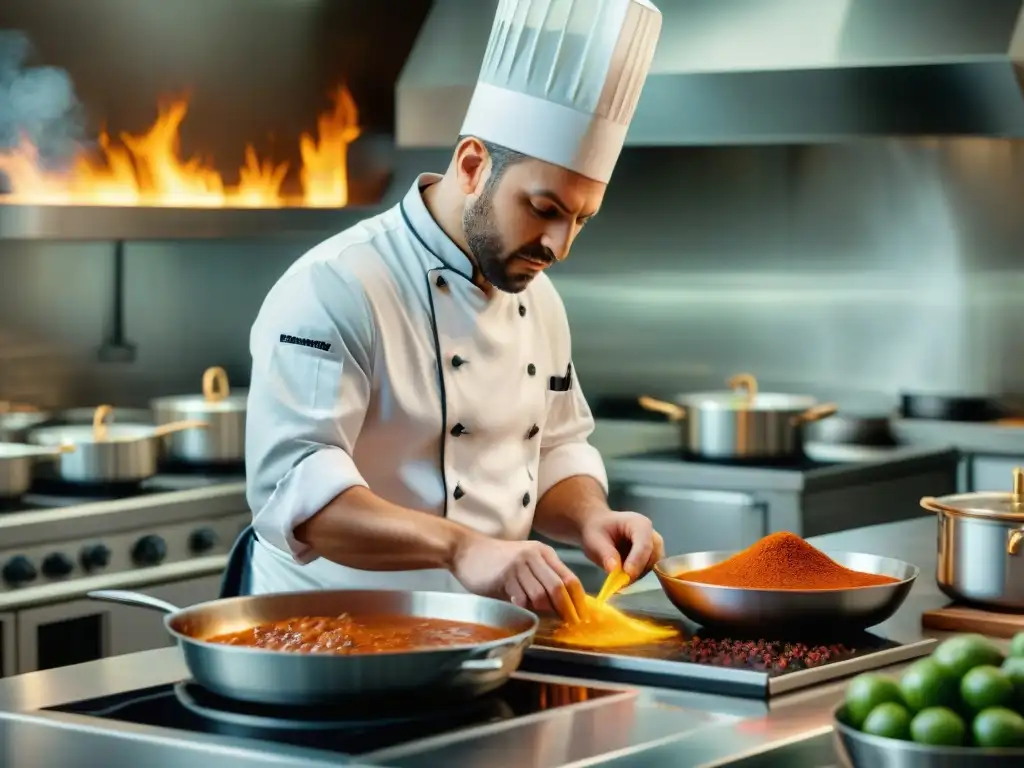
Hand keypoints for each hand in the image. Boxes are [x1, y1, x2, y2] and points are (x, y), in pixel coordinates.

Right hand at [451, 534, 586, 622]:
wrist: (467, 550)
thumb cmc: (497, 560)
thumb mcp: (525, 562)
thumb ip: (542, 578)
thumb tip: (563, 605)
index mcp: (544, 552)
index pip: (570, 578)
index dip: (578, 600)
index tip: (582, 617)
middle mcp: (534, 556)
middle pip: (559, 587)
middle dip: (566, 610)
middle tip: (568, 624)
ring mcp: (519, 565)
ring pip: (541, 595)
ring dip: (543, 611)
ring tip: (543, 619)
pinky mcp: (505, 575)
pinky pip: (521, 598)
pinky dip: (525, 609)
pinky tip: (523, 612)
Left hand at [579, 511, 664, 579]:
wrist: (597, 527)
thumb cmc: (596, 530)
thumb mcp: (594, 540)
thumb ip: (605, 554)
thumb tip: (614, 570)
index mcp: (638, 523)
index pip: (644, 544)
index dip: (637, 560)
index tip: (626, 573)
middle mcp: (650, 534)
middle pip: (654, 555)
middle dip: (639, 569)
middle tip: (621, 580)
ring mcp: (652, 546)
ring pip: (654, 565)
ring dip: (639, 574)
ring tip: (620, 579)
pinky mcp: (650, 557)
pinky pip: (649, 569)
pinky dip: (637, 576)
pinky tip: (623, 579)